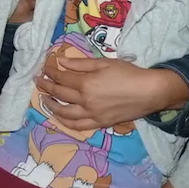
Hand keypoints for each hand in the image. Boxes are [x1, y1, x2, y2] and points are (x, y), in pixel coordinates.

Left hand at [36, 57, 188, 130]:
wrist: (150, 92)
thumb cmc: (129, 73)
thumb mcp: (104, 62)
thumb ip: (80, 64)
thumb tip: (60, 61)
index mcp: (86, 84)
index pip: (62, 77)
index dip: (51, 71)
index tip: (45, 67)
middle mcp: (86, 101)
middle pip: (59, 94)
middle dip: (46, 86)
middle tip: (39, 81)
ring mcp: (92, 115)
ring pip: (65, 113)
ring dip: (51, 106)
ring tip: (45, 99)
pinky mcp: (100, 124)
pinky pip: (78, 126)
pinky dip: (66, 121)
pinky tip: (61, 116)